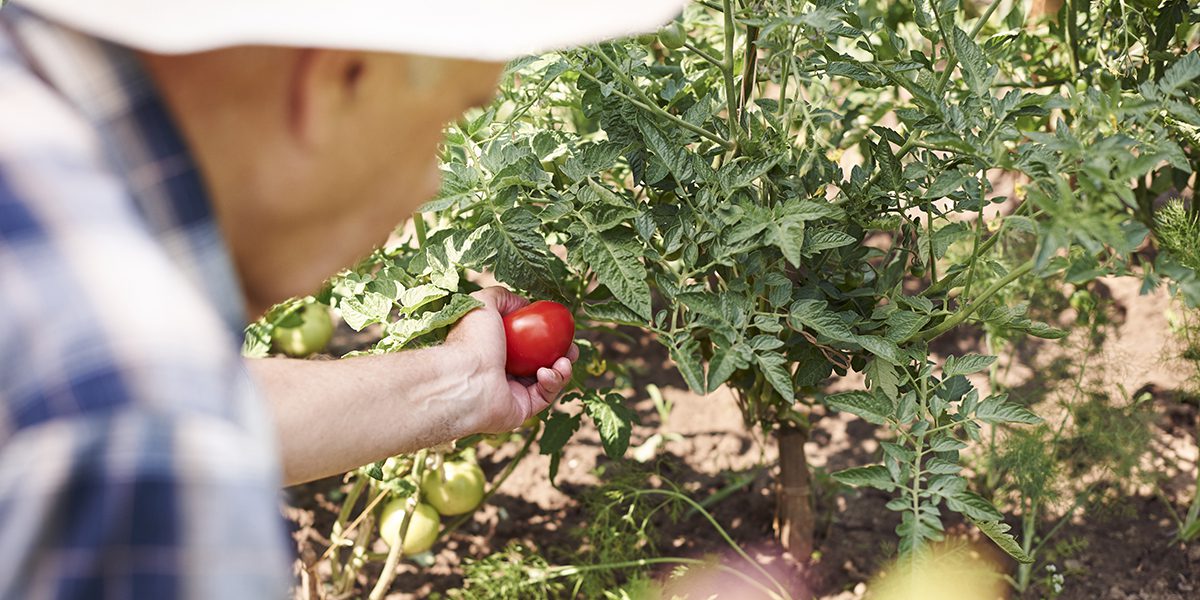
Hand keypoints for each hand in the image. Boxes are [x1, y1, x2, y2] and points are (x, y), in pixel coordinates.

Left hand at [445, 287, 577, 432]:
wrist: (465, 380)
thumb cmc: (471, 341)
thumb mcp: (482, 304)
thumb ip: (501, 296)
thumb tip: (522, 304)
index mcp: (494, 349)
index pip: (525, 343)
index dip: (546, 336)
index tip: (561, 329)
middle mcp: (502, 371)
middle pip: (540, 362)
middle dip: (561, 355)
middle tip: (571, 349)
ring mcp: (511, 392)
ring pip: (546, 380)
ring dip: (561, 369)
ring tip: (564, 361)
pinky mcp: (520, 410)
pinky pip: (544, 396)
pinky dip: (551, 383)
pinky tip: (546, 373)